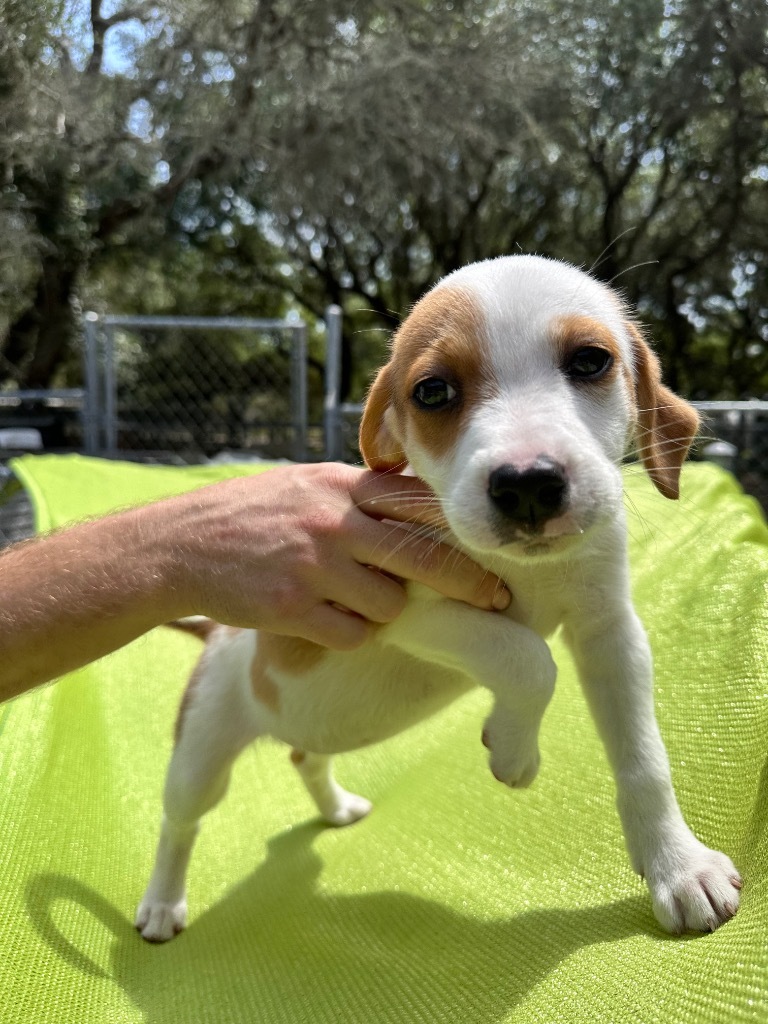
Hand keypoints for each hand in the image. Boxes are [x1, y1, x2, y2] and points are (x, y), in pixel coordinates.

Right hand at [167, 462, 509, 647]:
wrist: (181, 546)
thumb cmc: (249, 514)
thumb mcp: (305, 484)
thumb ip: (356, 494)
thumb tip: (415, 502)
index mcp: (339, 486)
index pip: (417, 504)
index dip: (460, 531)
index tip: (493, 551)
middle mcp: (332, 521)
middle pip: (420, 557)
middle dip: (465, 583)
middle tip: (495, 600)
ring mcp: (313, 564)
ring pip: (389, 603)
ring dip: (385, 612)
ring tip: (355, 602)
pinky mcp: (292, 607)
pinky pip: (353, 633)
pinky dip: (350, 634)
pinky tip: (327, 621)